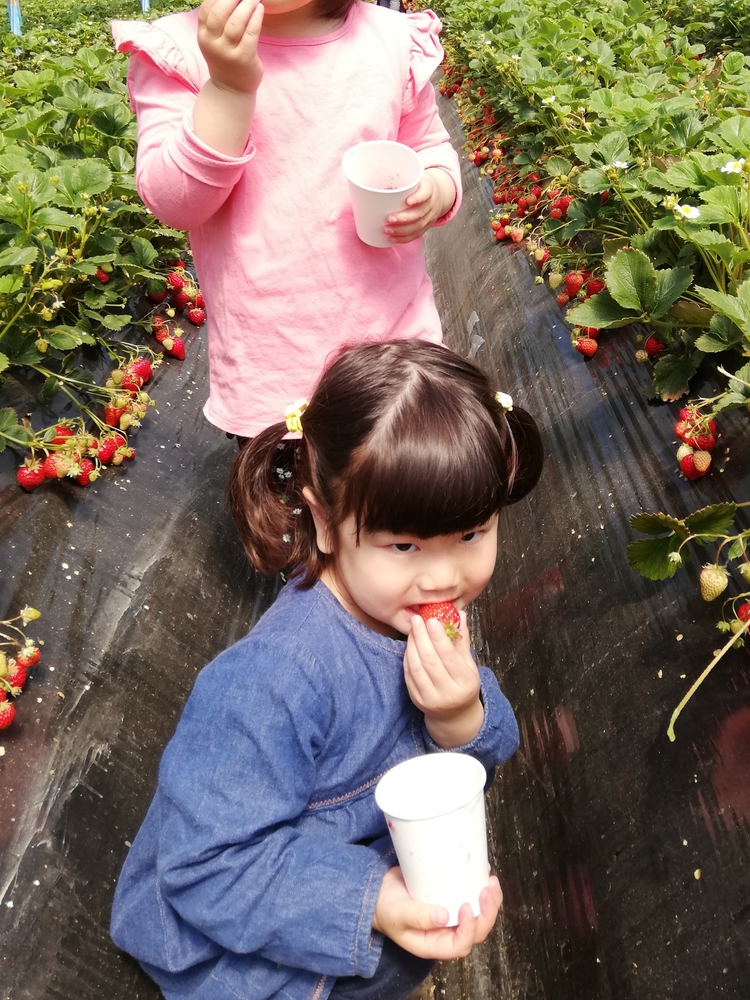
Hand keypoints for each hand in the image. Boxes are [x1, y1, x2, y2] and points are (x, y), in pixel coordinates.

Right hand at [198, 0, 264, 94]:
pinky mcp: (244, 58)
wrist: (231, 90)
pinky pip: (251, 33)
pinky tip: (260, 9)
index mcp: (203, 35)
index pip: (207, 8)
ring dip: (247, 5)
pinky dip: (256, 17)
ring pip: (236, 22)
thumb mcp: (213, 40)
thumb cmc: (225, 59)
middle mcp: (212, 43)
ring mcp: (228, 52)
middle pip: (221, 12)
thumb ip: (216, 20)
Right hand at [373, 867, 501, 958]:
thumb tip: (444, 917)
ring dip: (489, 901)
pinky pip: (471, 897)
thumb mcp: (398, 914)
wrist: (379, 893)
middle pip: (476, 932)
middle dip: (487, 913)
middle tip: (487, 890)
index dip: (469, 929)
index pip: (460, 945)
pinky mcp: (451, 899)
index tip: (466, 907)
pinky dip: (479, 887)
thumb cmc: (386, 908)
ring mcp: (451, 917)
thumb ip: (418, 917)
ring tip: (491, 881)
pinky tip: (483, 872)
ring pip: (478, 915)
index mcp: (434, 944)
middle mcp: (446, 933)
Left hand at [383, 168, 455, 243]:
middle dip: (404, 218)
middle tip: (388, 219)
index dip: (418, 198)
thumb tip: (369, 182)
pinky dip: (403, 238)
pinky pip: (416, 234)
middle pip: (419, 213)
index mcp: (429, 188)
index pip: (426, 192)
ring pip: (417, 226)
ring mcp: (430, 217)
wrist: (437, 193)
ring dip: (401, 230)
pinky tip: (392, 239)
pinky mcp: (426, 226)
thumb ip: (398, 179)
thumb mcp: (414, 176)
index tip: (407, 201)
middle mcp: (431, 203)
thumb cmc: (419, 184)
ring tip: (386, 230)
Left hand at [404, 611, 483, 747]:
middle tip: (417, 619)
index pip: (449, 657)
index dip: (439, 638)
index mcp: (465, 683)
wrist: (455, 715)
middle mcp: (448, 693)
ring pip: (416, 667)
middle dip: (422, 637)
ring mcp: (430, 699)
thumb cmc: (463, 684)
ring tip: (413, 629)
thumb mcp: (469, 665)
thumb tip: (460, 614)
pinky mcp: (416, 700)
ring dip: (412, 645)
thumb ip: (462, 640)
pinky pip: (408, 675)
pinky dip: (407, 657)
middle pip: (430, 661)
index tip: (431, 620)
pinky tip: (410, 644)